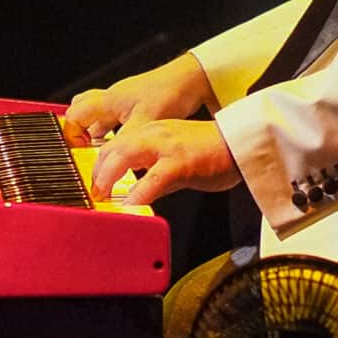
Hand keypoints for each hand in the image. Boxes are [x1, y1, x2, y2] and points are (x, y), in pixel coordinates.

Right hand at [61, 52, 209, 143]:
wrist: (189, 80)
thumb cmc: (169, 93)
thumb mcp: (145, 123)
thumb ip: (125, 142)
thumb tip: (114, 160)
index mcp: (108, 101)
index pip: (74, 116)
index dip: (71, 135)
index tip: (80, 151)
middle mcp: (111, 98)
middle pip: (79, 110)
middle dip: (78, 131)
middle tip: (84, 148)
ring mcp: (122, 100)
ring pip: (97, 114)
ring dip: (95, 131)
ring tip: (102, 149)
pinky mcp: (134, 104)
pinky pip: (113, 117)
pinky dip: (112, 130)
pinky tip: (123, 142)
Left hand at [89, 115, 241, 205]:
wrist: (243, 143)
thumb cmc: (216, 151)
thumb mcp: (176, 159)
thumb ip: (155, 175)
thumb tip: (138, 194)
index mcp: (152, 132)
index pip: (116, 144)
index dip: (100, 164)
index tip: (95, 182)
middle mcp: (155, 134)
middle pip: (113, 147)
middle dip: (98, 171)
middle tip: (95, 193)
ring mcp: (167, 146)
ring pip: (125, 154)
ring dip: (109, 176)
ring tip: (103, 196)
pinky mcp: (182, 161)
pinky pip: (154, 177)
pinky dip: (139, 192)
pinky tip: (131, 205)